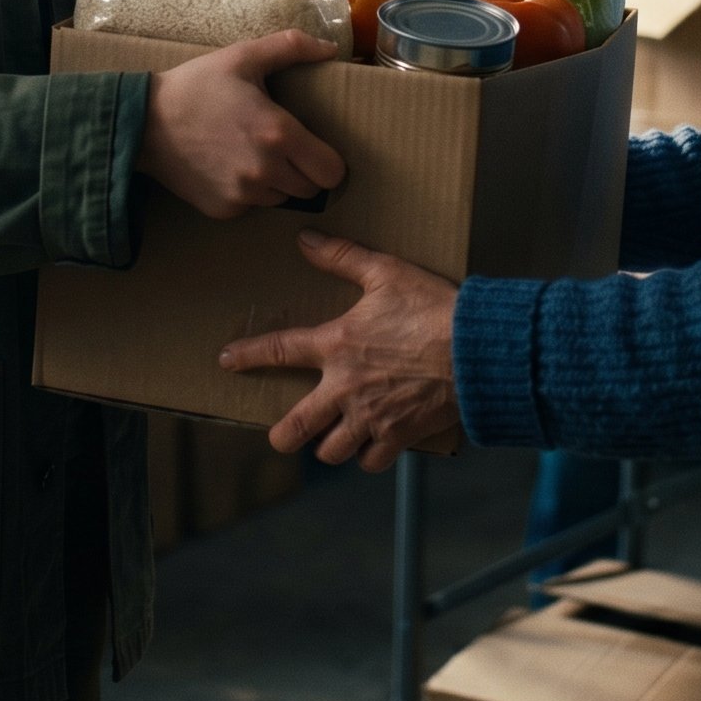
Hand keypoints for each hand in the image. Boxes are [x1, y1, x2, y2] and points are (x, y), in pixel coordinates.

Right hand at [137, 32, 346, 219]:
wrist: (143, 123)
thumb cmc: (196, 86)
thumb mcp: (242, 56)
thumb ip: (291, 47)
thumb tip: (329, 48)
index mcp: (279, 134)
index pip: (332, 171)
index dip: (329, 160)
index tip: (315, 147)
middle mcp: (266, 171)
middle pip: (311, 189)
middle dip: (305, 170)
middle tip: (284, 147)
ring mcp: (243, 195)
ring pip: (282, 199)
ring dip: (278, 182)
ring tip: (254, 153)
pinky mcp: (223, 210)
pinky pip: (252, 207)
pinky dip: (249, 192)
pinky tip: (229, 166)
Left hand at [219, 231, 459, 470]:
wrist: (475, 350)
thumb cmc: (431, 308)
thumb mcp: (386, 272)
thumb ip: (343, 256)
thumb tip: (306, 239)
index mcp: (337, 345)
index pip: (279, 351)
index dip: (248, 356)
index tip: (226, 361)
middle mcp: (345, 388)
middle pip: (297, 426)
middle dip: (283, 436)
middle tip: (280, 437)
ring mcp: (370, 417)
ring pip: (332, 451)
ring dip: (328, 447)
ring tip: (331, 439)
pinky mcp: (398, 436)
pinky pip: (371, 461)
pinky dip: (368, 457)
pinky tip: (371, 447)